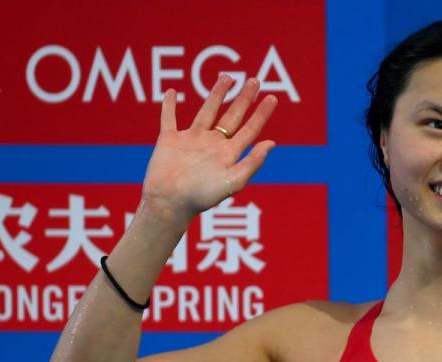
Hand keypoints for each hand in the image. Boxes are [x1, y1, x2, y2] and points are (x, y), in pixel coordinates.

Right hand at [140, 75, 276, 220]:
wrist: (170, 203)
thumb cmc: (202, 197)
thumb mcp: (233, 181)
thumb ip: (252, 162)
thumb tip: (271, 143)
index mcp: (229, 154)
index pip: (250, 129)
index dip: (262, 114)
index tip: (273, 98)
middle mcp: (212, 145)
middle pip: (232, 116)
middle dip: (244, 99)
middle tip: (254, 80)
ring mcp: (191, 141)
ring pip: (206, 111)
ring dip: (216, 94)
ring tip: (226, 78)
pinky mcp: (169, 140)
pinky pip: (169, 118)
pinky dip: (169, 105)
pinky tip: (172, 92)